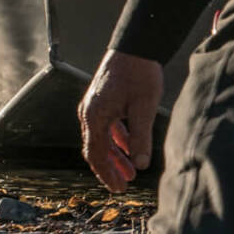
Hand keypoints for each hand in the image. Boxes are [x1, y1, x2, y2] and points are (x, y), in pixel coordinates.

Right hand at [77, 51, 165, 190]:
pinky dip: (116, 141)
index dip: (107, 174)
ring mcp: (94, 106)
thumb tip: (140, 164)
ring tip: (130, 172)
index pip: (96, 155)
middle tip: (124, 186)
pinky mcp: (103, 100)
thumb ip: (141, 137)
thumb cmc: (140, 74)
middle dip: (109, 169)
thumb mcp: (144, 108)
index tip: (119, 189)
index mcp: (95, 116)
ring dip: (114, 156)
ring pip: (101, 139)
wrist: (136, 45)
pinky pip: (106, 127)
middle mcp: (89, 112)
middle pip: (95, 149)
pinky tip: (130, 149)